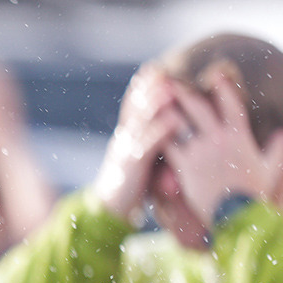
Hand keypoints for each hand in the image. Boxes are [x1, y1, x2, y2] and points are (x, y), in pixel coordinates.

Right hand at [92, 63, 181, 221]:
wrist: (109, 212)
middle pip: (135, 108)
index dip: (141, 88)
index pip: (132, 106)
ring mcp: (126, 151)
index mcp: (126, 137)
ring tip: (169, 87)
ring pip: (141, 122)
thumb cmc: (130, 187)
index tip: (153, 69)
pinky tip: (174, 120)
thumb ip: (149, 144)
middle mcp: (124, 139)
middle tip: (161, 71)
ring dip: (155, 104)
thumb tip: (167, 128)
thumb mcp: (138, 161)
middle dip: (148, 89)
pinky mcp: (132, 167)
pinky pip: (147, 145)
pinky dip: (160, 131)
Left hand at [162, 72, 282, 223]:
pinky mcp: (185, 165)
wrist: (237, 217)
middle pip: (199, 108)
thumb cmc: (254, 195)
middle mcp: (219, 140)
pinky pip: (168, 144)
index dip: (224, 88)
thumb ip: (277, 150)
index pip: (233, 106)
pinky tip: (147, 122)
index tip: (216, 72)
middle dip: (184, 91)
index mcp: (241, 138)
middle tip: (170, 77)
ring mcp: (200, 151)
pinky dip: (158, 131)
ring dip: (166, 107)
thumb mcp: (270, 169)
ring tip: (154, 95)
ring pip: (180, 122)